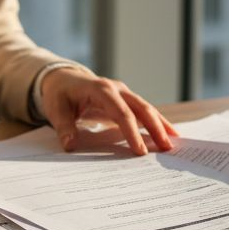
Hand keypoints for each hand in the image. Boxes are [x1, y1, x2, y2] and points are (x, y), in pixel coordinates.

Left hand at [40, 67, 178, 154]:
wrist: (62, 78)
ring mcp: (123, 93)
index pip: (121, 113)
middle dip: (155, 128)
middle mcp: (116, 89)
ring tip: (173, 143)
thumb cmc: (59, 94)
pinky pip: (144, 111)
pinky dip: (156, 122)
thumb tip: (70, 145)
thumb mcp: (56, 110)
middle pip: (141, 108)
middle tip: (166, 148)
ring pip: (147, 108)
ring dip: (160, 125)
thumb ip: (64, 127)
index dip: (132, 132)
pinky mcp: (125, 100)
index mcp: (101, 90)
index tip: (140, 151)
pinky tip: (167, 134)